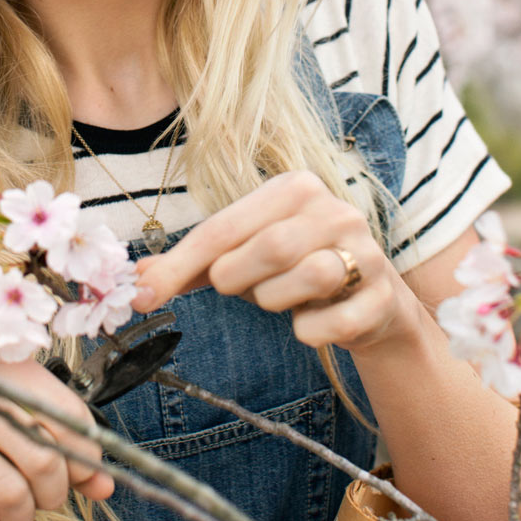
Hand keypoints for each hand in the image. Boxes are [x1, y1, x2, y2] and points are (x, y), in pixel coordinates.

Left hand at [130, 172, 412, 351]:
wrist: (370, 300)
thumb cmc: (295, 270)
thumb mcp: (245, 256)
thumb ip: (194, 265)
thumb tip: (137, 283)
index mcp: (297, 188)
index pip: (225, 226)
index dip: (181, 266)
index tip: (146, 298)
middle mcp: (336, 211)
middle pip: (269, 248)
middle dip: (241, 280)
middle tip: (242, 288)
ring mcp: (366, 252)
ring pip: (307, 277)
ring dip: (277, 302)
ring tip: (282, 297)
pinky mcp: (382, 297)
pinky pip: (329, 324)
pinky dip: (309, 331)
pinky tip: (313, 320)